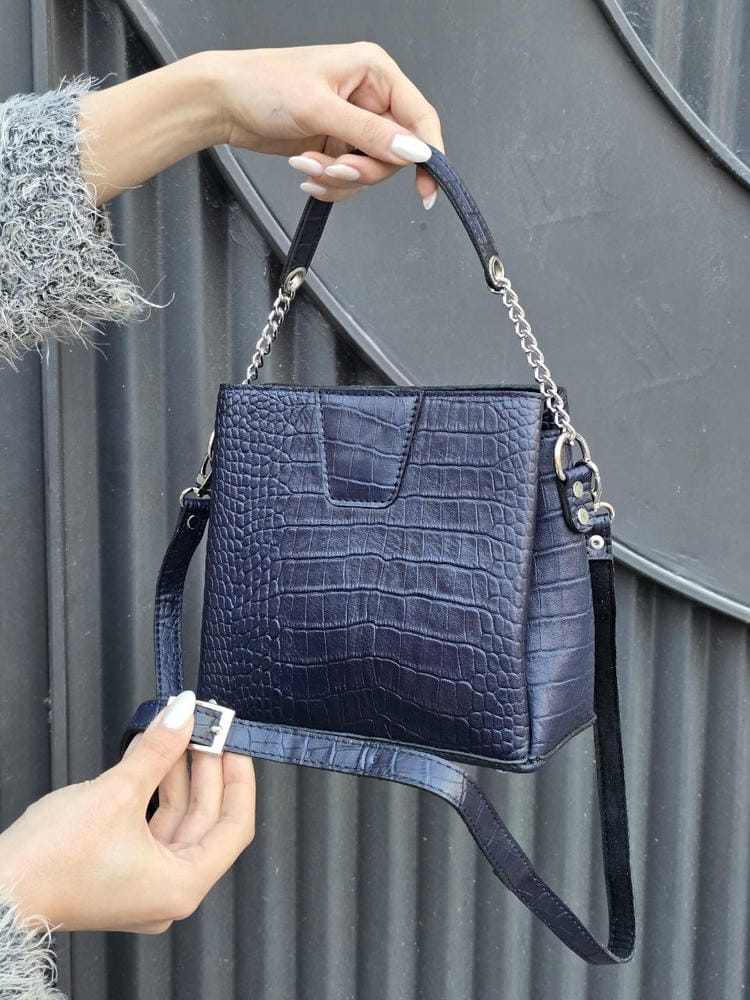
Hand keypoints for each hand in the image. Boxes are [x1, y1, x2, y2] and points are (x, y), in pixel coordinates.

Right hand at [0, 691, 254, 932]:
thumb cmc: (50, 863)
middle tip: (204, 729)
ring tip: (178, 733)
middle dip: (205, 770)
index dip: (239, 780)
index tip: (235, 744)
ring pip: (177, 820)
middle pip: (206, 821)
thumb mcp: (117, 793)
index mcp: (181, 886)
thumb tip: (183, 712)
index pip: (234, 827)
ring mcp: (143, 884)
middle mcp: (168, 892)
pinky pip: (152, 826)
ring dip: (178, 775)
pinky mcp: (121, 873)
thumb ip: (159, 750)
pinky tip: (152, 756)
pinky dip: (155, 791)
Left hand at [77, 43, 443, 208]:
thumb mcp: (320, 109)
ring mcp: (352, 124)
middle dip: (362, 170)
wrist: (223, 103)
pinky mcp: (335, 145)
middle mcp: (369, 97)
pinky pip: (349, 179)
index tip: (426, 188)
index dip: (428, 155)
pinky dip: (329, 184)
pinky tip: (306, 174)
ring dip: (340, 179)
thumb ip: (369, 134)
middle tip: (333, 169)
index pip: (419, 118)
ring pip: (371, 171)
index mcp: (374, 72)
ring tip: (308, 168)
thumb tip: (413, 152)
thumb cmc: (263, 86)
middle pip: (395, 154)